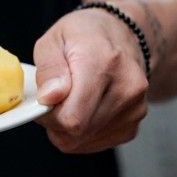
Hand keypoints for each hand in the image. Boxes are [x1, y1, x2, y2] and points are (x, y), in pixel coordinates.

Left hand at [32, 5, 148, 153]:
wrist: (122, 35)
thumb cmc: (85, 35)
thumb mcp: (54, 39)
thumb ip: (48, 69)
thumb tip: (48, 98)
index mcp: (102, 62)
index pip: (72, 116)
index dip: (48, 115)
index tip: (42, 100)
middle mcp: (126, 88)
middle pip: (78, 132)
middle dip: (55, 121)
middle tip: (52, 99)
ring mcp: (134, 109)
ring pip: (85, 140)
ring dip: (68, 128)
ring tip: (70, 99)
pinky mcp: (134, 124)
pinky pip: (98, 142)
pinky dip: (83, 132)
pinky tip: (84, 107)